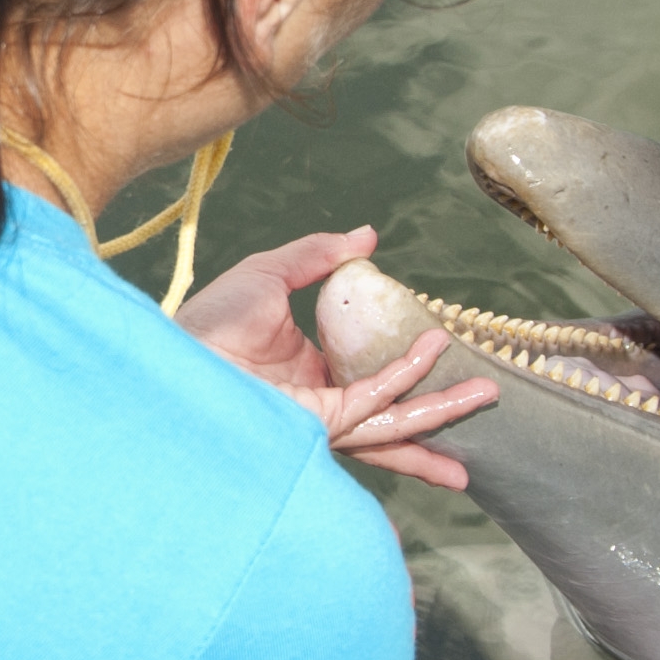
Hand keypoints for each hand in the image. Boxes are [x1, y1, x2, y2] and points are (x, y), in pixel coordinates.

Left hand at [174, 226, 495, 490]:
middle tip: (487, 397)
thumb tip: (367, 236)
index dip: (411, 367)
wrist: (172, 357)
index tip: (444, 348)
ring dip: (441, 406)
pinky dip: (405, 377)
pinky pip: (372, 401)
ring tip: (485, 393)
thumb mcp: (269, 274)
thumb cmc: (205, 323)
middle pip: (394, 411)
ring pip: (395, 418)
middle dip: (441, 411)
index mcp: (312, 375)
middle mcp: (323, 402)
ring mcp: (322, 418)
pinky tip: (435, 352)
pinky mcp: (317, 423)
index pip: (373, 376)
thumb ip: (318, 256)